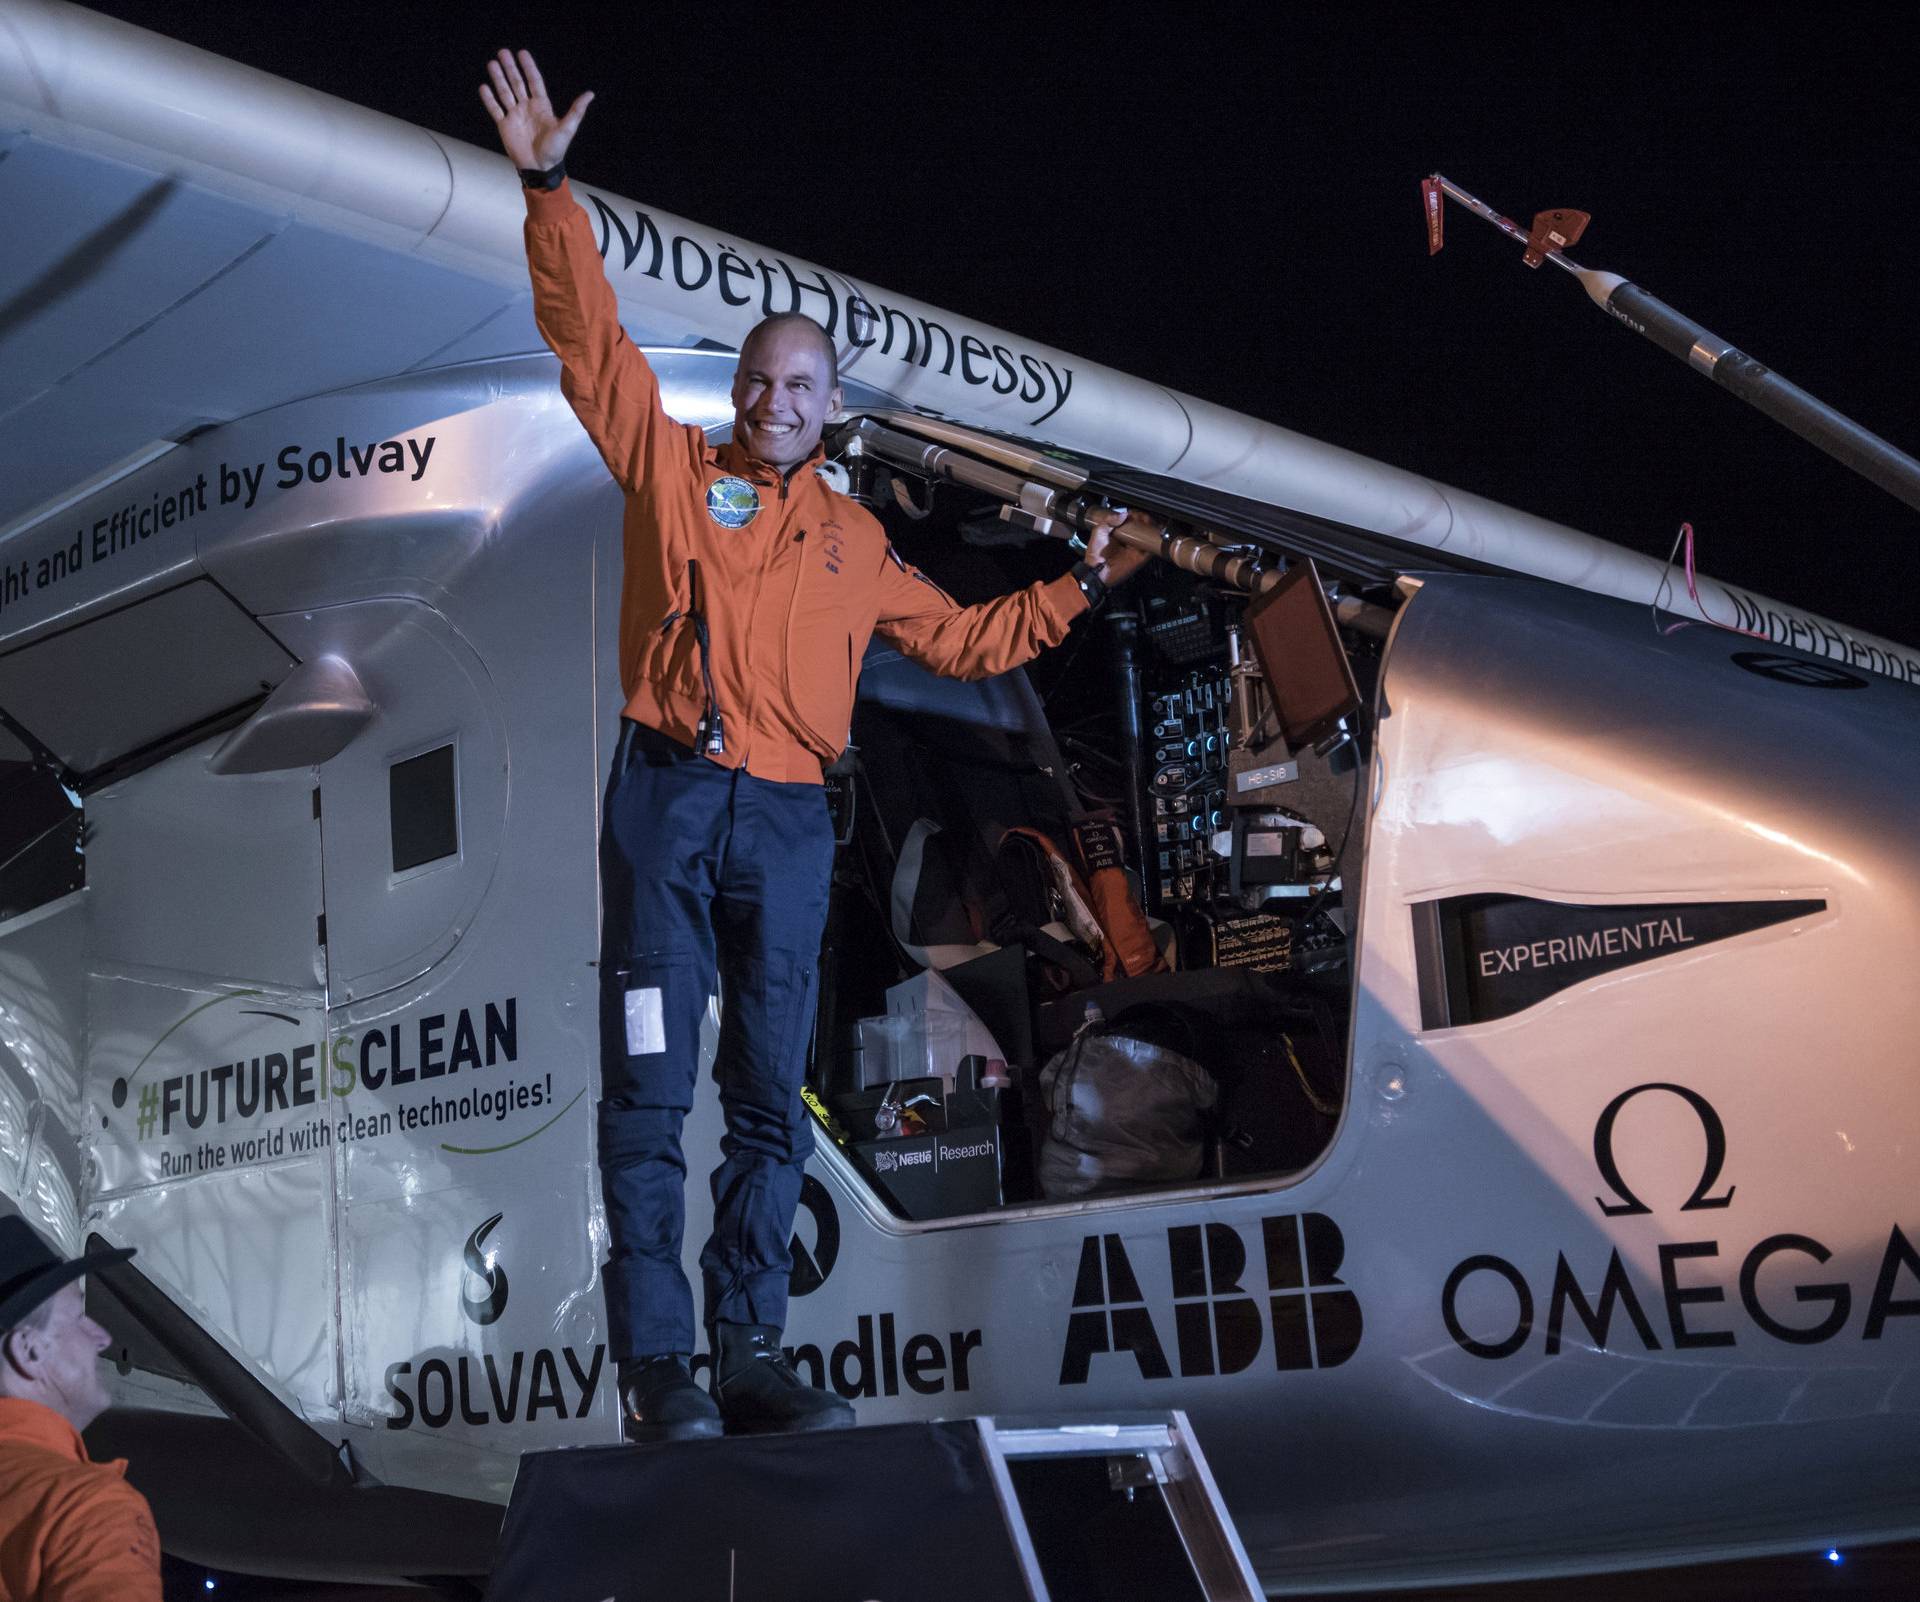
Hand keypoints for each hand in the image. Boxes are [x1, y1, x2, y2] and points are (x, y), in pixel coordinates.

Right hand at [480, 49, 592, 170]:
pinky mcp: (505, 126)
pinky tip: (484, 87)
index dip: (528, 67)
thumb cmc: (555, 150)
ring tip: (492, 63)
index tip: (522, 53)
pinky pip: (495, 109)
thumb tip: (590, 94)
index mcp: (542, 106)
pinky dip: (489, 99)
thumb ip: (576, 110)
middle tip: (503, 52)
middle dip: (510, 68)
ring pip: (505, 92)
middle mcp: (527, 107)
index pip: (534, 81)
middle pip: (517, 83)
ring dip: (498, 78)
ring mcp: (515, 116)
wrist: (540, 169)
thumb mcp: (568, 129)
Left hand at [1082, 507, 1158, 585]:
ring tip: (1145, 522)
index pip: (1131, 520)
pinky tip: (1148, 533)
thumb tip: (1124, 513)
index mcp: (1119, 533)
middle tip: (1140, 517)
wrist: (1097, 570)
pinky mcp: (1141, 557)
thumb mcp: (1099, 531)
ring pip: (1148, 535)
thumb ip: (1109, 519)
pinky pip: (1151, 548)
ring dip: (1150, 526)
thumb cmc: (1096, 554)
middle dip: (1143, 518)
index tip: (1132, 512)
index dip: (1134, 514)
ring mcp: (1136, 548)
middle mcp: (1129, 540)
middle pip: (1142, 526)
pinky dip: (1152, 541)